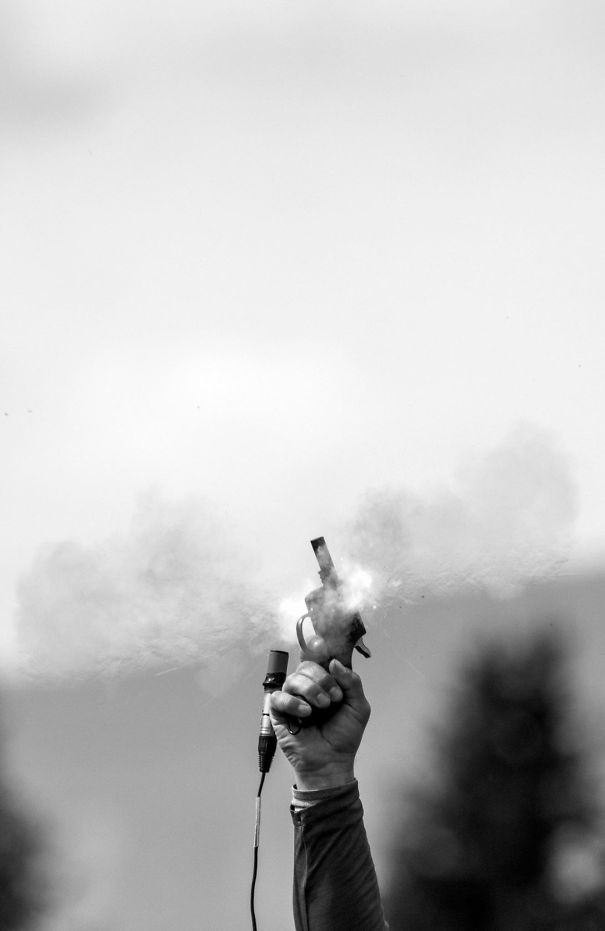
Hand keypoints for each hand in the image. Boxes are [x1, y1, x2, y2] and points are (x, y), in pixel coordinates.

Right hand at [270, 659, 370, 789]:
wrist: (332, 761)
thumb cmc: (344, 736)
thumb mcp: (358, 706)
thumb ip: (352, 682)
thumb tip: (334, 662)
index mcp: (325, 683)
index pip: (320, 661)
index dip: (327, 665)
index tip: (337, 680)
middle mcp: (307, 688)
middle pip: (306, 666)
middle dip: (321, 680)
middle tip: (332, 699)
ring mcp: (292, 699)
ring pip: (293, 679)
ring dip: (310, 690)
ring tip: (320, 708)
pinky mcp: (279, 713)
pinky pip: (278, 697)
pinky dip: (292, 702)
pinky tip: (305, 713)